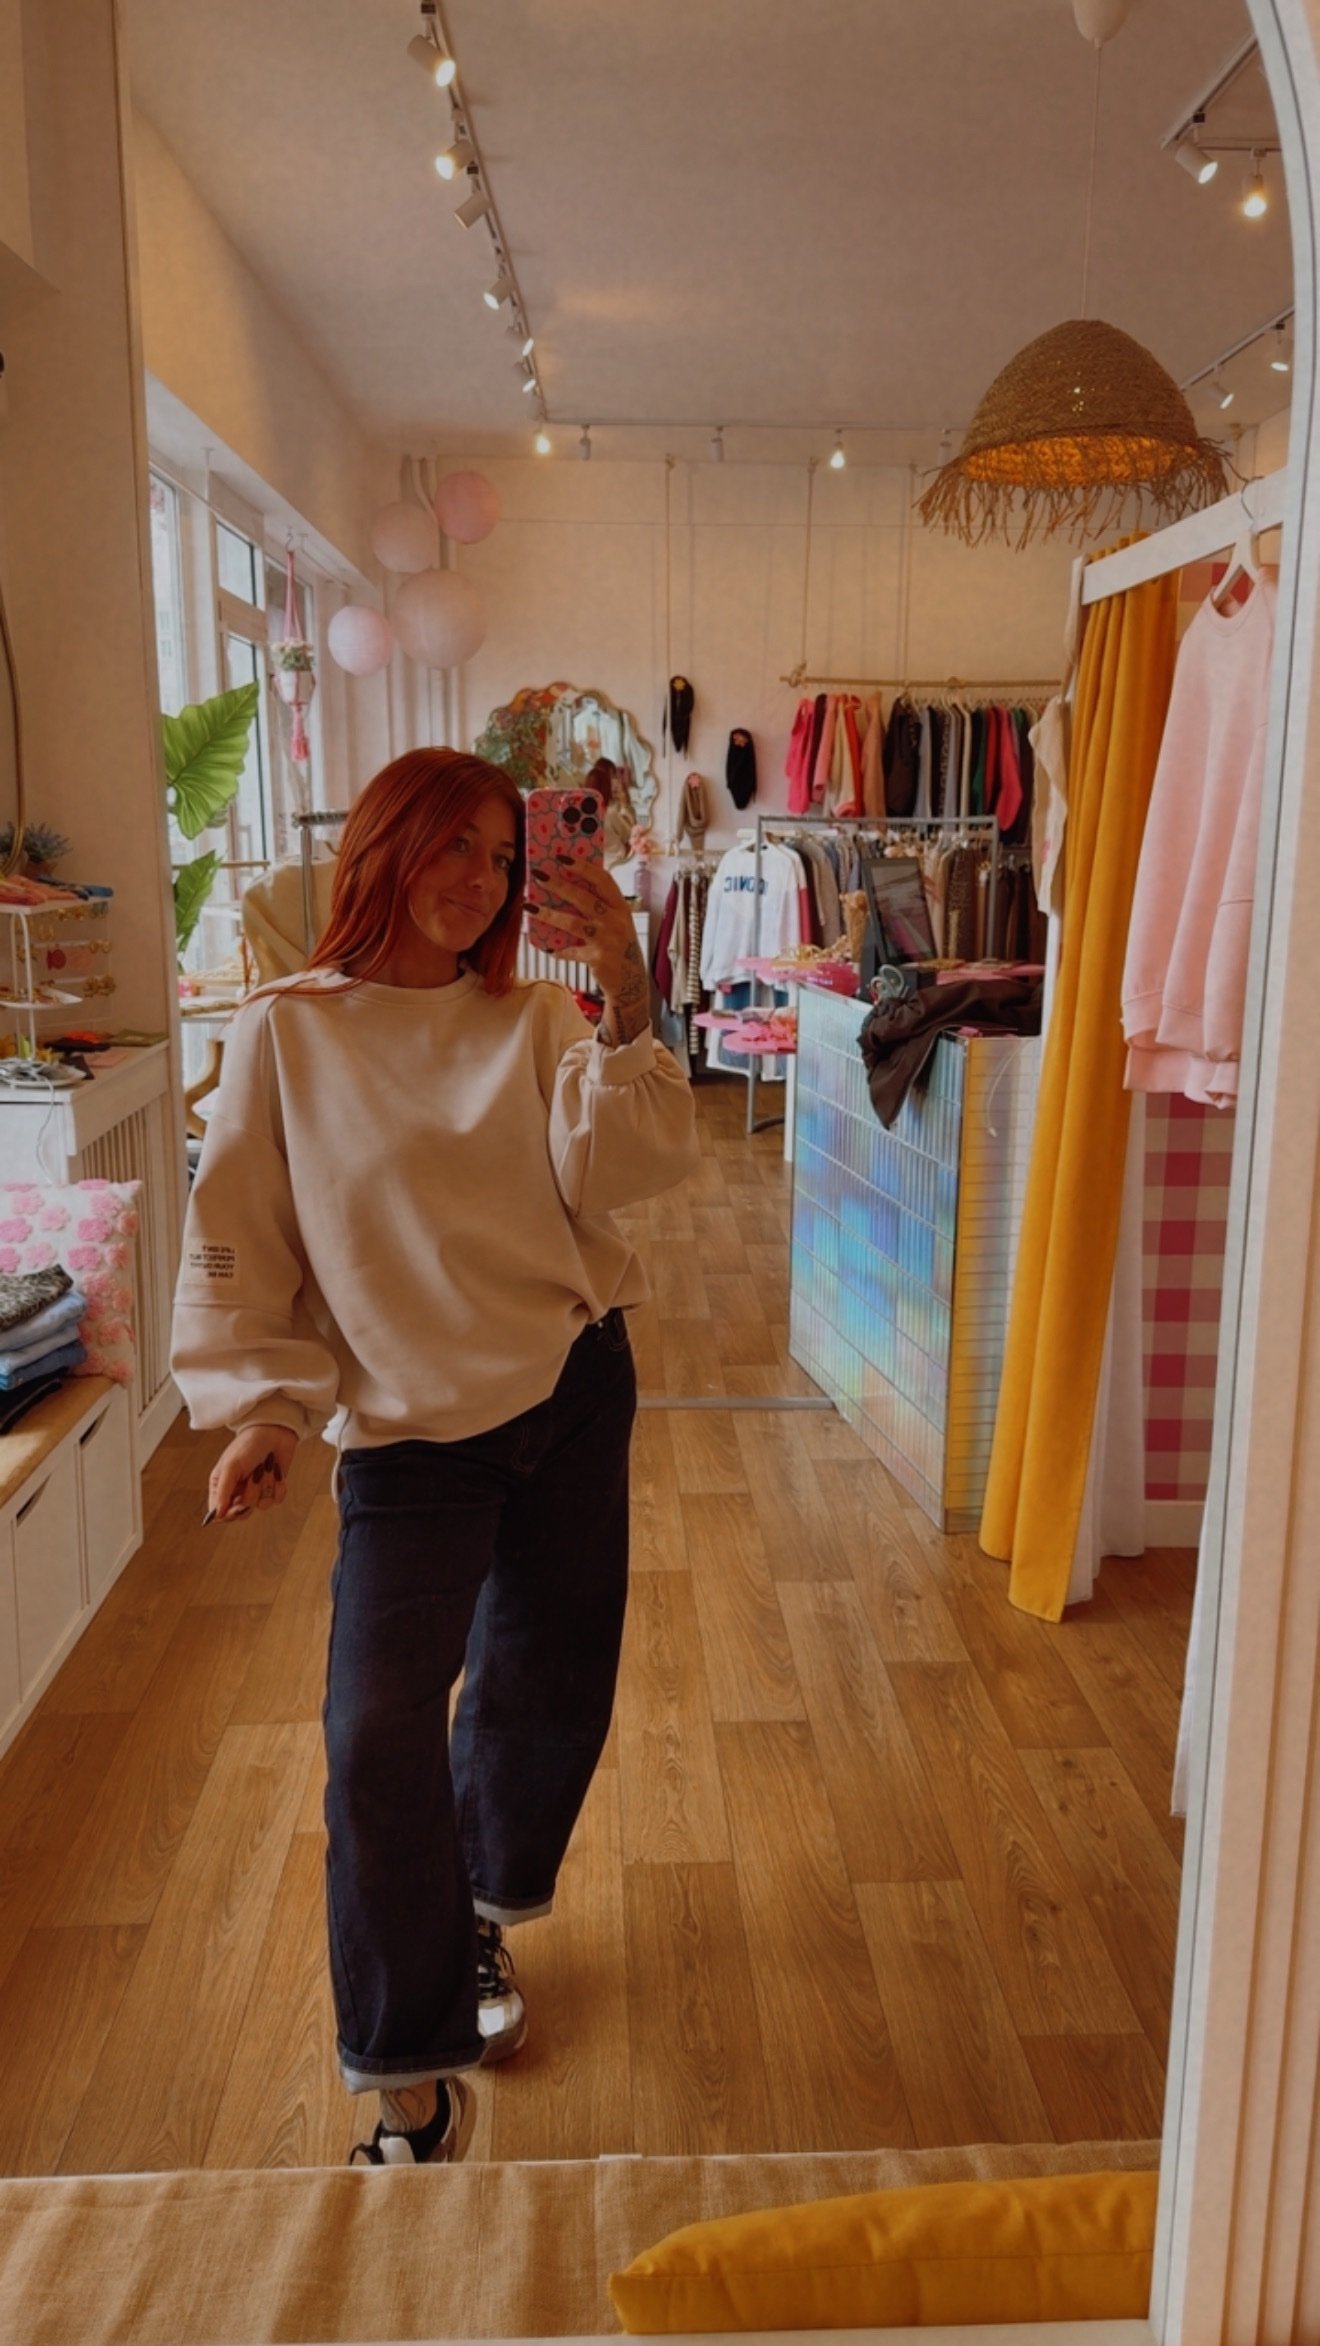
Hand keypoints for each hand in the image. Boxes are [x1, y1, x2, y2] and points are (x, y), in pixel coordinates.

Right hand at [207, 1422, 298, 1523]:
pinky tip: (276, 1471)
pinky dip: (279, 1485)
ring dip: (266, 1484)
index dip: (229, 1515)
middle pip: (242, 1513)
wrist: (274, 1431)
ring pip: (262, 1506)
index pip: (220, 1514)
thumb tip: (217, 1515)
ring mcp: (256, 1491)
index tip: (237, 1506)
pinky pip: (277, 1500)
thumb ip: (223, 1491)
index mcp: (221, 1486)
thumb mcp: (231, 1466)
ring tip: (265, 1466)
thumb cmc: (247, 1445)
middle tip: (254, 1477)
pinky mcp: (273, 1488)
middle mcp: (237, 1491)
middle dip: (251, 1494)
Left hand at [529, 863, 650, 1044]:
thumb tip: (566, 885)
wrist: (630, 980)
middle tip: (538, 876)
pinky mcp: (598, 958)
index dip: (583, 867)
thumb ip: (599, 905)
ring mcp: (608, 940)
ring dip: (549, 914)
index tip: (563, 858)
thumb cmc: (618, 945)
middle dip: (558, 885)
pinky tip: (546, 947)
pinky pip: (572, 951)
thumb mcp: (616, 921)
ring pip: (573, 923)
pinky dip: (558, 950)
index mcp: (620, 906)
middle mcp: (616, 920)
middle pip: (583, 898)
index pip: (603, 880)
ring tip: (529, 906)